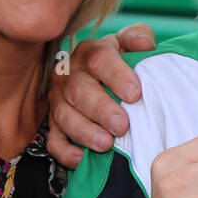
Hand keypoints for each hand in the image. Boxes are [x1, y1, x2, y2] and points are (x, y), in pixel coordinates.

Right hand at [49, 23, 156, 168]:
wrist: (100, 78)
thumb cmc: (121, 62)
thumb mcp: (131, 45)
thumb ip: (139, 38)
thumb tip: (144, 43)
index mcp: (91, 52)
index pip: (100, 59)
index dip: (117, 76)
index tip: (135, 94)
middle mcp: (70, 74)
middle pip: (79, 90)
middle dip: (101, 109)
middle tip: (121, 125)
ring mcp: (58, 99)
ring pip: (64, 115)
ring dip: (84, 131)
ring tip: (105, 144)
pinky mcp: (53, 123)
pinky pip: (53, 139)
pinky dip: (64, 151)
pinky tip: (80, 159)